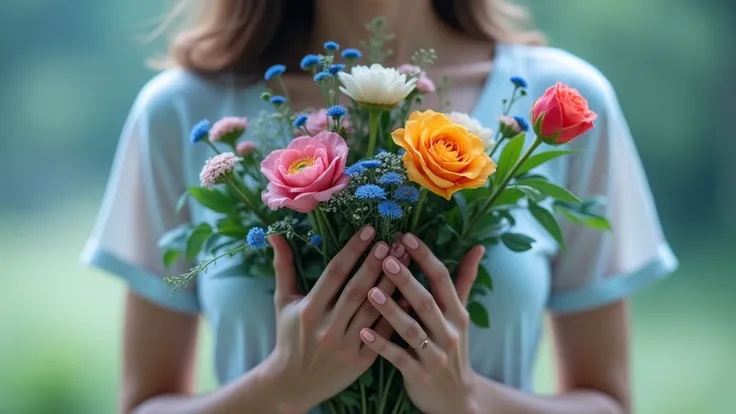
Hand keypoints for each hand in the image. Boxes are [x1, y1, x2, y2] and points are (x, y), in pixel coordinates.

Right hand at [261, 226, 403, 412]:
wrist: (293, 383)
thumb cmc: (289, 336)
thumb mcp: (284, 302)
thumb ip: (283, 267)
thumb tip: (275, 235)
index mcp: (310, 309)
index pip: (335, 272)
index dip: (353, 250)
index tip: (369, 230)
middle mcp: (328, 326)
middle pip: (357, 289)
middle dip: (376, 263)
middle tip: (392, 241)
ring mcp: (347, 344)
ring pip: (374, 309)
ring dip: (391, 282)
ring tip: (404, 259)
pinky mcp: (362, 360)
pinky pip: (384, 332)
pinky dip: (398, 312)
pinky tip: (411, 293)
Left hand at [359, 233, 485, 413]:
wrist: (457, 398)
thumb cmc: (453, 348)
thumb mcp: (461, 315)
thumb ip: (464, 281)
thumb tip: (479, 247)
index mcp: (457, 314)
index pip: (443, 280)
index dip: (425, 257)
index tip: (406, 237)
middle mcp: (449, 332)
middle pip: (426, 301)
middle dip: (406, 279)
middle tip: (385, 258)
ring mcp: (435, 355)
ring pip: (411, 329)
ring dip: (391, 310)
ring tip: (370, 291)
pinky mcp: (419, 375)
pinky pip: (398, 357)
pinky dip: (382, 344)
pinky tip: (364, 331)